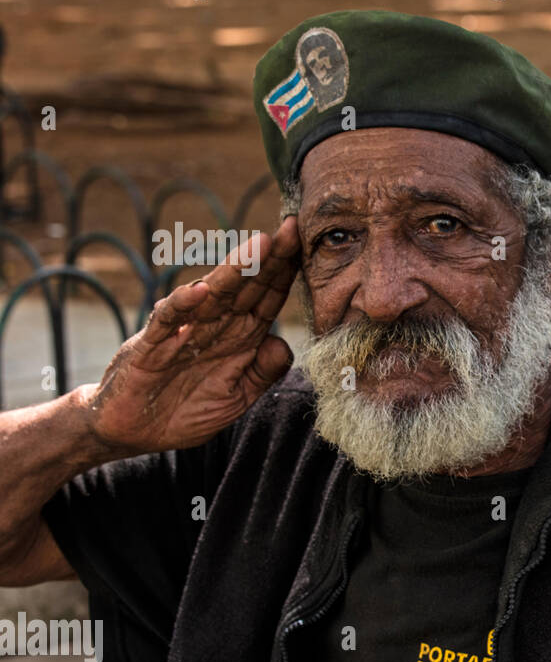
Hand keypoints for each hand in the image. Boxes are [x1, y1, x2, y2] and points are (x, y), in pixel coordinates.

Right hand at [86, 217, 300, 455]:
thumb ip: (262, 372)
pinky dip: (184, 304)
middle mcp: (214, 327)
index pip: (266, 298)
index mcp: (239, 337)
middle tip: (290, 230)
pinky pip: (168, 320)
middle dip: (268, 259)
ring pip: (213, 295)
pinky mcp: (152, 345)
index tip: (304, 245)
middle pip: (245, 287)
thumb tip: (283, 344)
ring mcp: (183, 332)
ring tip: (258, 246)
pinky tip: (202, 290)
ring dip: (235, 271)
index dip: (285, 273)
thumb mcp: (237, 397)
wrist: (134, 431)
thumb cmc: (186, 409)